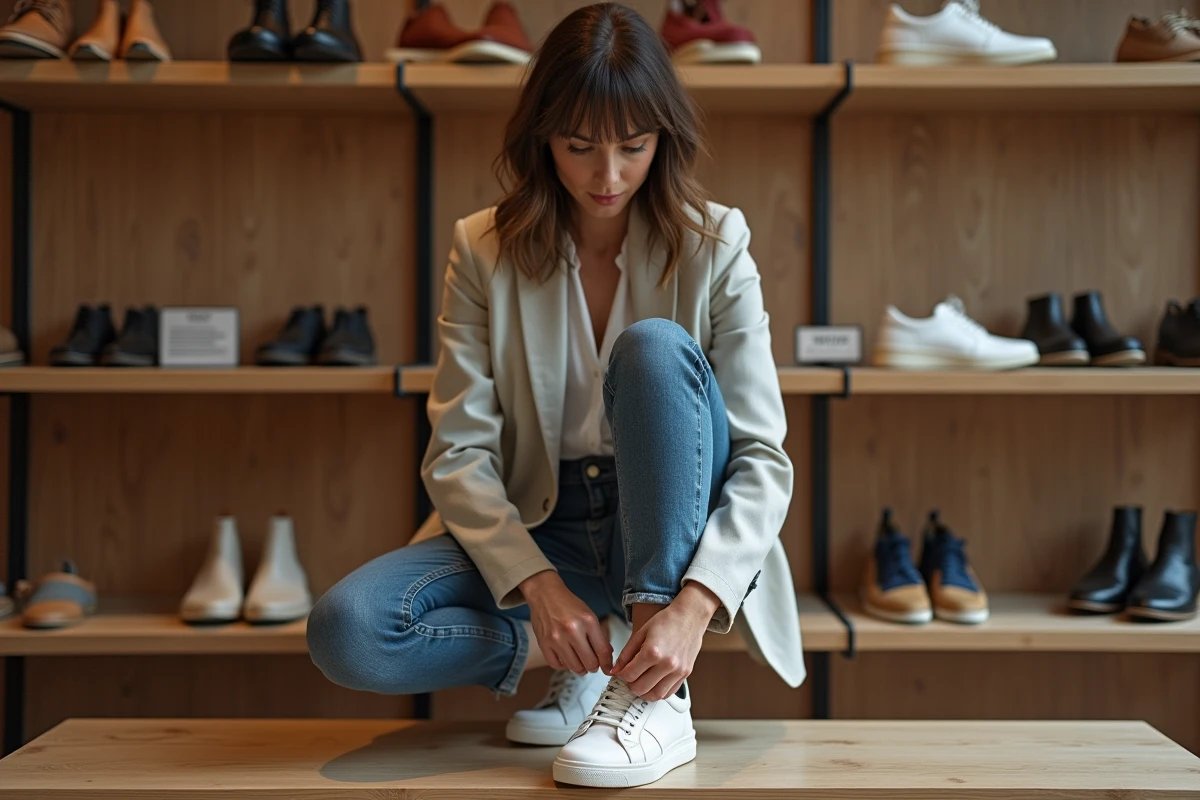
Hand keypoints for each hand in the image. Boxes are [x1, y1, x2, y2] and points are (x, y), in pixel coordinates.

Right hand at [521, 570, 612, 675]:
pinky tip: (567, 659)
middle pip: (589, 663)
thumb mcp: (589, 615)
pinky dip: (564, 665)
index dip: (607, 664)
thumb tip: (607, 657)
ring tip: (581, 663)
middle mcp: (572, 630)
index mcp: (587, 621)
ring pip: (574, 667)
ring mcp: (556, 638)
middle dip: (594, 666)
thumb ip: (599, 635)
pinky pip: (557, 665)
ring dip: (580, 668)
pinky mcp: (544, 644)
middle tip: (593, 664)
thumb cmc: (569, 604)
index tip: (608, 669)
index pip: (602, 651)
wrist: (544, 594)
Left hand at [612, 584, 717, 700]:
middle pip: (640, 688)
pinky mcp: (686, 673)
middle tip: (629, 678)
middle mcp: (666, 664)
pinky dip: (659, 692)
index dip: (621, 675)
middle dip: (630, 685)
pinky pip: (669, 692)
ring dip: (644, 693)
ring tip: (640, 683)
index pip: (629, 675)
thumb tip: (615, 670)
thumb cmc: (667, 620)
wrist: (690, 616)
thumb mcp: (641, 632)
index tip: (621, 671)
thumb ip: (626, 653)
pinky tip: (653, 684)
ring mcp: (678, 671)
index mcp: (652, 652)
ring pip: (655, 695)